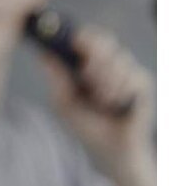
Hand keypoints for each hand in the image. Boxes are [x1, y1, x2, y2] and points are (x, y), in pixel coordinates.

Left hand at [41, 25, 153, 168]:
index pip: (86, 39)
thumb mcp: (64, 103)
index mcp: (86, 64)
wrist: (109, 149)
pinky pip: (132, 76)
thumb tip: (44, 55)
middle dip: (94, 55)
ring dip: (105, 82)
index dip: (82, 36)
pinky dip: (120, 92)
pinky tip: (116, 105)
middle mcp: (107, 63)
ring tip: (101, 102)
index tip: (75, 41)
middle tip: (86, 72)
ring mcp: (126, 71)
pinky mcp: (142, 83)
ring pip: (118, 59)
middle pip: (105, 41)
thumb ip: (57, 79)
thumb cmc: (85, 125)